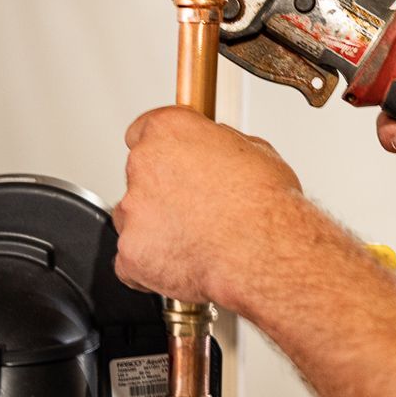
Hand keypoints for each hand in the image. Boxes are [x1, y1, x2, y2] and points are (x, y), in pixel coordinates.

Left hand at [113, 106, 315, 309]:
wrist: (262, 251)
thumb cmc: (264, 205)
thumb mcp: (255, 152)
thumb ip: (221, 147)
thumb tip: (220, 151)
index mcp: (170, 131)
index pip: (143, 130)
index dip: (160, 150)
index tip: (169, 161)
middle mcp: (143, 164)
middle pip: (139, 177)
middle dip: (161, 193)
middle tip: (197, 209)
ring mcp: (133, 209)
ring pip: (133, 219)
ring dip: (156, 229)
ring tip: (197, 240)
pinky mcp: (130, 250)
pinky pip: (132, 260)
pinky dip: (151, 266)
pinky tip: (185, 263)